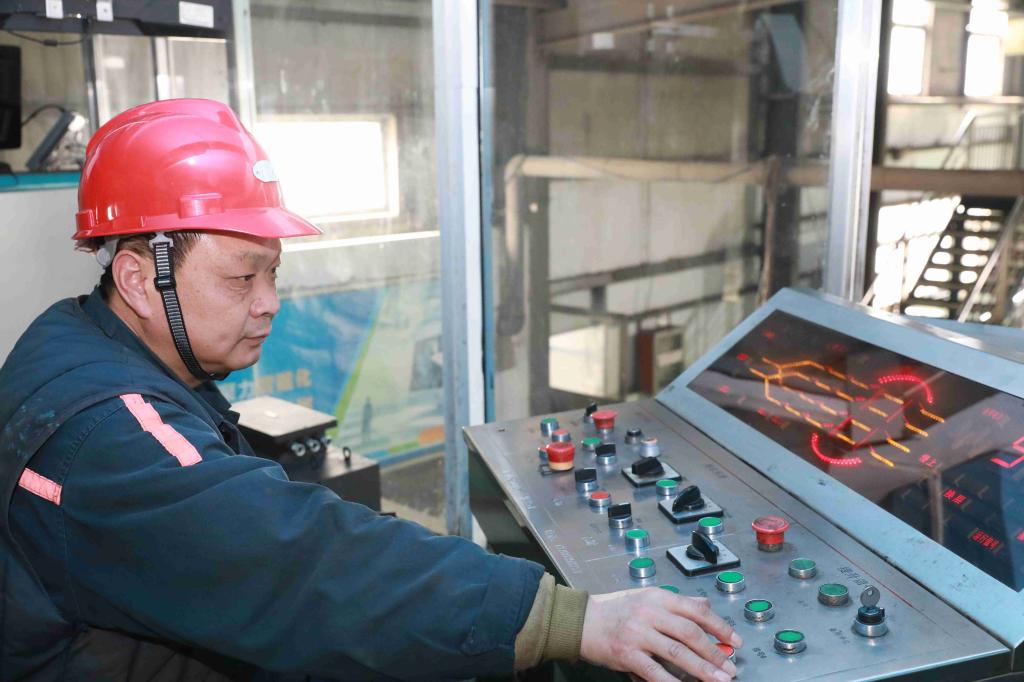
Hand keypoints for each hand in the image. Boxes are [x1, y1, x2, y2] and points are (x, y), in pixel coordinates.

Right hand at [580, 588, 740, 681]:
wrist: (582, 621)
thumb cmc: (614, 610)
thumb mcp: (646, 596)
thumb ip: (676, 602)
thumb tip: (703, 605)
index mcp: (657, 597)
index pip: (695, 610)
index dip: (719, 626)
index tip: (734, 640)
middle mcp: (649, 612)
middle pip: (690, 633)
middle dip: (714, 652)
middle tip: (730, 666)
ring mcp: (638, 634)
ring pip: (678, 652)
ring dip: (702, 668)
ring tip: (719, 679)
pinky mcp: (627, 654)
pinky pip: (655, 671)